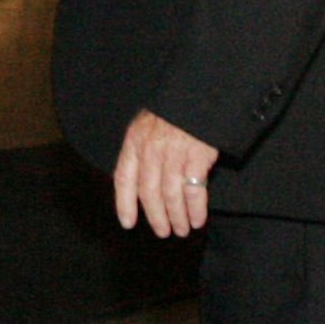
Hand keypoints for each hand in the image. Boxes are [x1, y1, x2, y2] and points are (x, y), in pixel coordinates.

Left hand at [112, 109, 218, 237]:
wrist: (201, 92)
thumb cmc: (176, 112)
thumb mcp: (149, 125)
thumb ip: (142, 150)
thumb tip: (139, 183)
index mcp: (135, 141)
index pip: (123, 178)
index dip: (124, 204)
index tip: (128, 223)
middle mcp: (151, 149)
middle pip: (148, 192)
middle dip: (155, 216)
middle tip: (163, 232)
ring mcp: (174, 153)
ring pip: (170, 195)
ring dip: (176, 217)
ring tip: (182, 230)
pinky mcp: (197, 156)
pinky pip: (194, 191)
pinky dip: (195, 209)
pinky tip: (197, 219)